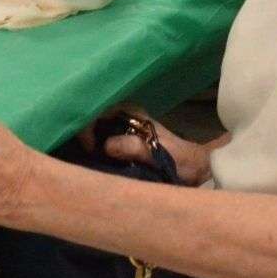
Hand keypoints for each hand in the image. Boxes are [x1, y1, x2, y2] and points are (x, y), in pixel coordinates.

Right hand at [88, 114, 212, 185]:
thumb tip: (106, 146)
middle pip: (91, 117)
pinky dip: (92, 148)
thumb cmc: (179, 161)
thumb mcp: (158, 154)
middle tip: (84, 158)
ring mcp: (122, 127)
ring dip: (86, 142)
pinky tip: (92, 161)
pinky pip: (99, 138)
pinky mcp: (122, 139)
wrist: (195, 168)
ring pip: (93, 127)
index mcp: (131, 113)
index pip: (96, 109)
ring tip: (86, 161)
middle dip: (81, 134)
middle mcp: (124, 115)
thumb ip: (134, 147)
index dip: (86, 127)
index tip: (90, 150)